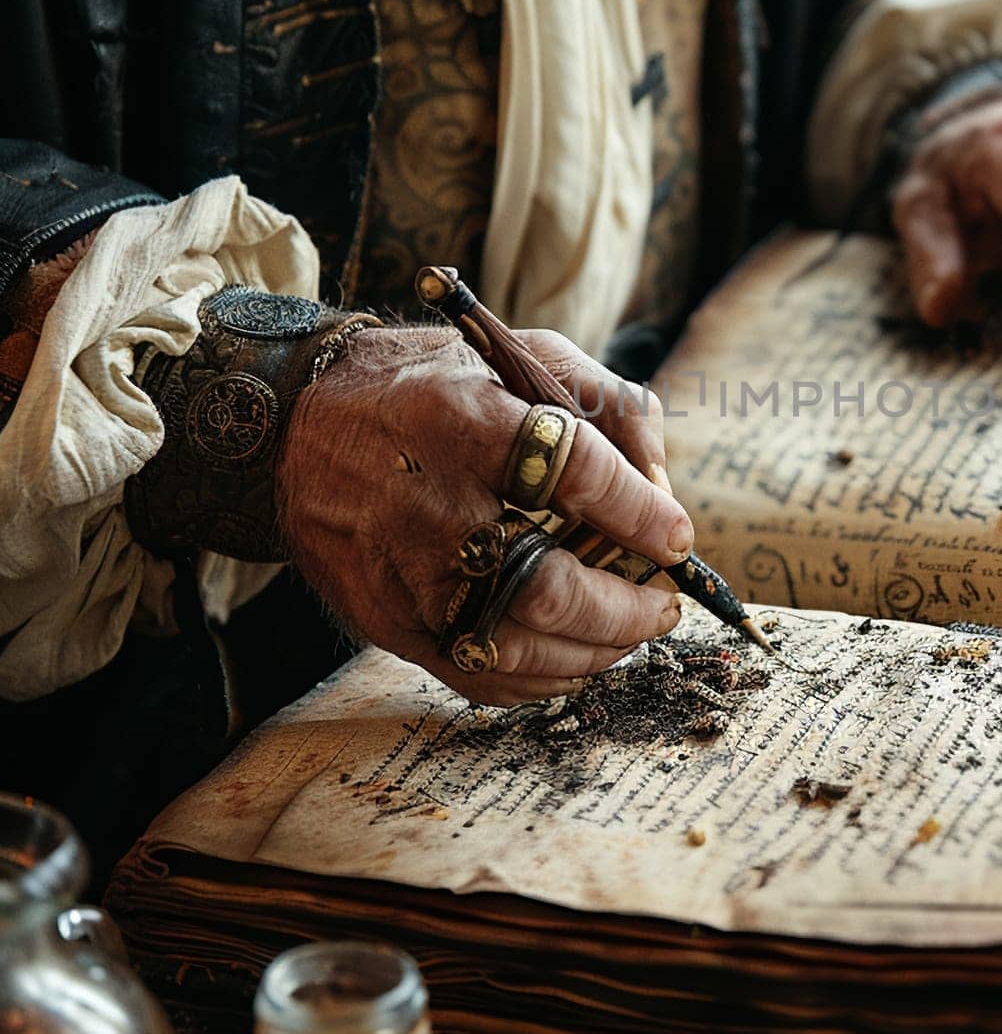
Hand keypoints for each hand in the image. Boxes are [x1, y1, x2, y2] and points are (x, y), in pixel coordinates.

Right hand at [278, 326, 689, 704]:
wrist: (294, 425)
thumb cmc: (432, 387)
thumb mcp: (521, 357)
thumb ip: (608, 408)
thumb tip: (662, 490)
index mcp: (463, 417)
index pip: (573, 471)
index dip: (639, 513)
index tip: (676, 539)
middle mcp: (425, 501)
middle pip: (546, 585)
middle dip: (626, 609)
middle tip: (663, 603)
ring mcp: (399, 572)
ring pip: (516, 645)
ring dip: (594, 651)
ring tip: (631, 630)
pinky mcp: (383, 619)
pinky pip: (476, 674)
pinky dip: (541, 677)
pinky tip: (574, 654)